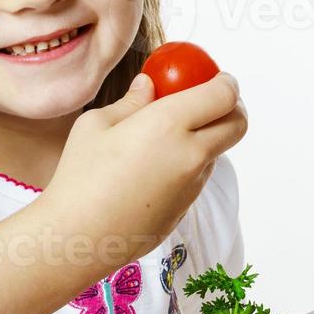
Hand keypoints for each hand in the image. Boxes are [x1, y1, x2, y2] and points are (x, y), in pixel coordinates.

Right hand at [44, 71, 247, 267]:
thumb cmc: (80, 175)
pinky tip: (153, 168)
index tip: (217, 78)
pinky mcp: (184, 210)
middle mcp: (190, 154)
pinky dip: (190, 164)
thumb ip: (131, 102)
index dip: (226, 83)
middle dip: (232, 107)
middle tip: (211, 100)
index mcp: (169, 124)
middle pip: (237, 124)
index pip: (222, 95)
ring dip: (208, 137)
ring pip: (217, 152)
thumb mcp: (97, 124)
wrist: (77, 235)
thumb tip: (148, 85)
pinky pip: (197, 178)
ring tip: (169, 135)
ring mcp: (191, 186)